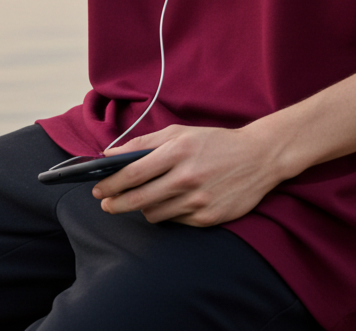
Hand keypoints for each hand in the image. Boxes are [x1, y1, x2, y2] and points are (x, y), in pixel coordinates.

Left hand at [92, 124, 283, 226]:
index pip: (132, 173)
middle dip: (116, 203)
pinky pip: (175, 221)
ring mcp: (198, 201)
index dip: (110, 184)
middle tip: (106, 203)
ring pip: (154, 214)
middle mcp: (186, 178)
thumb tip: (111, 155)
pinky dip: (168, 213)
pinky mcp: (208, 218)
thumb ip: (144, 143)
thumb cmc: (215, 142)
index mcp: (177, 152)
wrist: (258, 157)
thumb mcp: (180, 133)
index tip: (97, 188)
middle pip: (138, 199)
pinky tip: (172, 202)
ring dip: (142, 208)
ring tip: (141, 199)